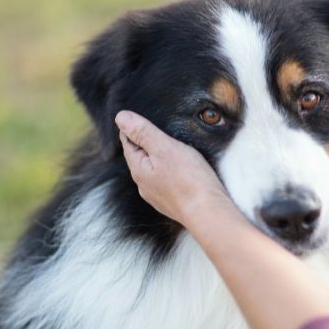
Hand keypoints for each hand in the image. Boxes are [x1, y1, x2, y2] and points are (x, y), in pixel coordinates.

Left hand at [115, 111, 228, 225]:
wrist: (208, 212)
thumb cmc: (189, 179)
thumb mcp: (164, 148)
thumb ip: (142, 132)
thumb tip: (120, 117)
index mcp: (138, 169)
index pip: (128, 141)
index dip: (134, 127)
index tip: (143, 116)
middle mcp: (143, 185)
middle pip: (140, 156)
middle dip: (147, 142)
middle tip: (158, 127)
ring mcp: (157, 196)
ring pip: (154, 170)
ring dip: (160, 158)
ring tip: (171, 147)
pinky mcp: (172, 203)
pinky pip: (166, 182)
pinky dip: (170, 172)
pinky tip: (181, 169)